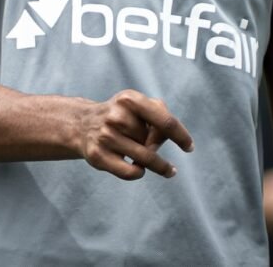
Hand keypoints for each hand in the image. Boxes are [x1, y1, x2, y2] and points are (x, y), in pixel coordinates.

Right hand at [79, 89, 193, 179]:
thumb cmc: (121, 115)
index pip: (165, 121)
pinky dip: (139, 172)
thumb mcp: (139, 105)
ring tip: (152, 163)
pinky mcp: (97, 156)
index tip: (189, 148)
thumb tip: (163, 141)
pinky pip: (131, 172)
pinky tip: (137, 167)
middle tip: (148, 143)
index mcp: (129, 99)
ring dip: (153, 163)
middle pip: (153, 142)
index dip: (181, 137)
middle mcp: (115, 116)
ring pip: (145, 160)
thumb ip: (161, 117)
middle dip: (155, 146)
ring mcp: (105, 137)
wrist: (82, 124)